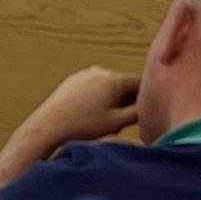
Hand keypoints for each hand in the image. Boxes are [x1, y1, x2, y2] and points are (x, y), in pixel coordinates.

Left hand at [18, 65, 140, 152]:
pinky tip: (88, 116)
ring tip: (101, 122)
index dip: (148, 99)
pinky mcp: (73, 81)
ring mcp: (84, 74)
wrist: (47, 128)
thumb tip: (153, 105)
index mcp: (114, 79)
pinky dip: (97, 100)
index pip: (142, 84)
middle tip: (119, 123)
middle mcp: (100, 71)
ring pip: (109, 88)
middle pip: (125, 86)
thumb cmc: (82, 127)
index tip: (147, 113)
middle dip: (127, 103)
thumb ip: (139, 112)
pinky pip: (94, 89)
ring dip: (112, 102)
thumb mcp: (117, 122)